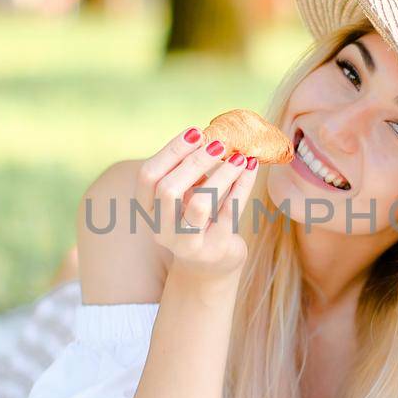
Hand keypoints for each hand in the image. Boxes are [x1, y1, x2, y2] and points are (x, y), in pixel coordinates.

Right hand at [138, 129, 259, 281]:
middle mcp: (161, 229)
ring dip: (221, 175)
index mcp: (147, 210)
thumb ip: (188, 170)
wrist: (211, 265)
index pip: (148, 176)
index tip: (195, 132)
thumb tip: (210, 134)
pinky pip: (229, 212)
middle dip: (194, 161)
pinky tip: (250, 167)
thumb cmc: (196, 218)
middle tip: (219, 143)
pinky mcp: (214, 249)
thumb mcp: (185, 194)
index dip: (170, 152)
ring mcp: (187, 243)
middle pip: (168, 189)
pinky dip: (242, 185)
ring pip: (200, 203)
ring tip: (239, 157)